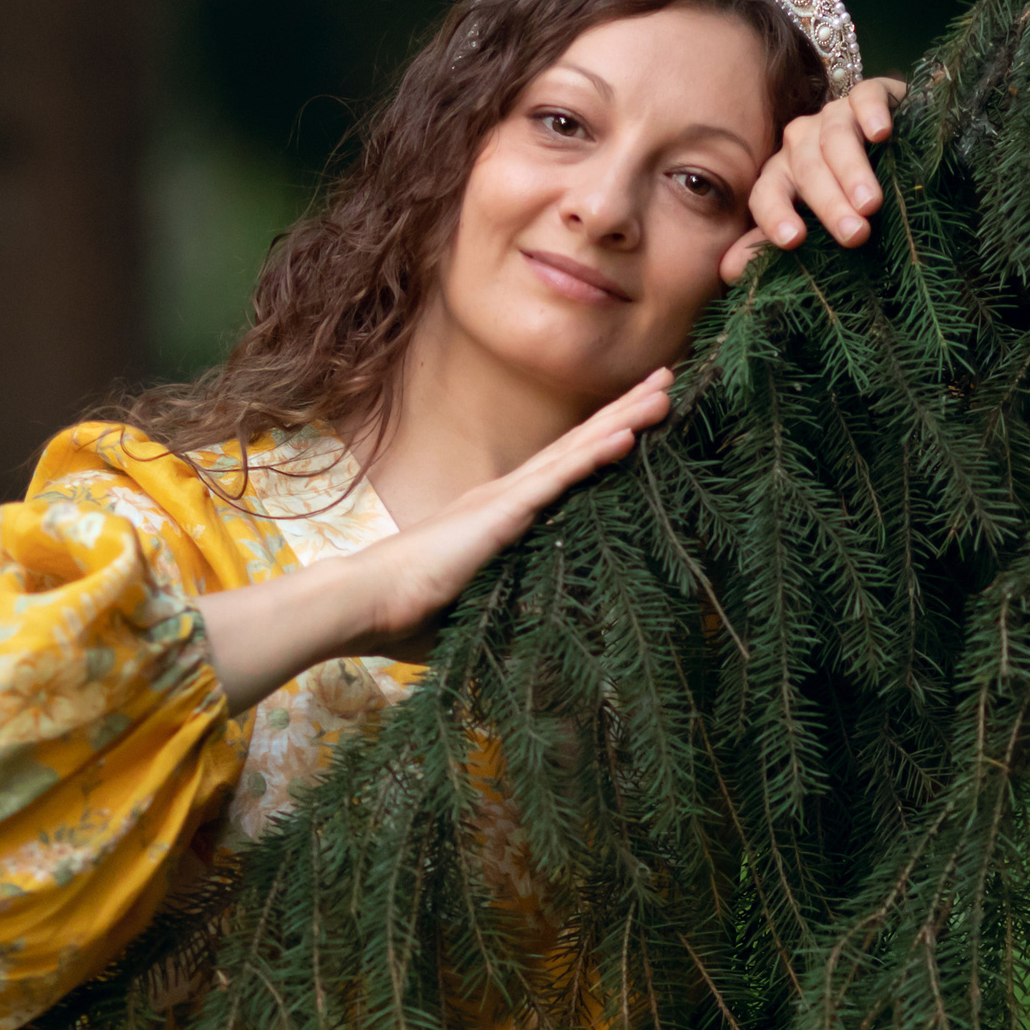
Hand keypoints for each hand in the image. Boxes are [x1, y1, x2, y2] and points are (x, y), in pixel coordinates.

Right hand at [196, 368, 674, 708]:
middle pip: (576, 445)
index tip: (634, 421)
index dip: (597, 443)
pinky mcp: (503, 512)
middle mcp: (504, 497)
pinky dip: (595, 454)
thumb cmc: (403, 616)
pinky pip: (560, 477)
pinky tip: (628, 434)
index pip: (559, 472)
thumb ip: (496, 611)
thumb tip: (518, 649)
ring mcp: (505, 500)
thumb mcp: (467, 612)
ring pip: (577, 450)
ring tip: (664, 389)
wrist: (365, 603)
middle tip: (664, 380)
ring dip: (623, 419)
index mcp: (495, 517)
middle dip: (622, 411)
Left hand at [724, 74, 907, 283]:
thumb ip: (769, 244)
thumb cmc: (849, 198)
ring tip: (871, 204)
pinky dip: (871, 113)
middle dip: (828, 205)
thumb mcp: (812, 223)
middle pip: (804, 170)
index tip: (793, 241)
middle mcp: (800, 143)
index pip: (765, 194)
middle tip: (854, 235)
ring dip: (852, 173)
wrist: (901, 149)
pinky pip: (865, 97)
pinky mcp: (871, 94)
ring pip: (834, 138)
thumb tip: (729, 270)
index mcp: (781, 176)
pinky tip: (881, 134)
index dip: (775, 216)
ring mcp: (834, 116)